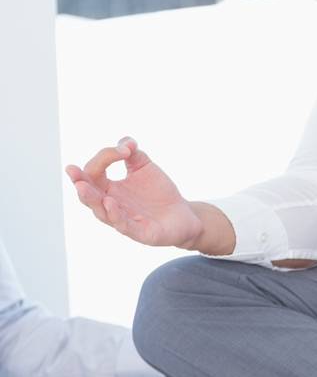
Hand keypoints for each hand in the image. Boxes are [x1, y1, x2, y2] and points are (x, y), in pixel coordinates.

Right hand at [66, 137, 204, 249]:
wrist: (184, 213)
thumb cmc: (159, 192)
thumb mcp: (144, 166)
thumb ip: (132, 152)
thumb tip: (126, 143)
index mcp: (108, 189)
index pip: (94, 173)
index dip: (104, 157)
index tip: (124, 150)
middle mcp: (111, 206)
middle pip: (88, 196)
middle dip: (79, 183)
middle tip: (72, 170)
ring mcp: (124, 221)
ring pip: (101, 212)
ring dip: (91, 199)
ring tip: (82, 186)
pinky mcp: (140, 233)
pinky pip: (123, 225)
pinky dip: (115, 215)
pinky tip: (110, 202)